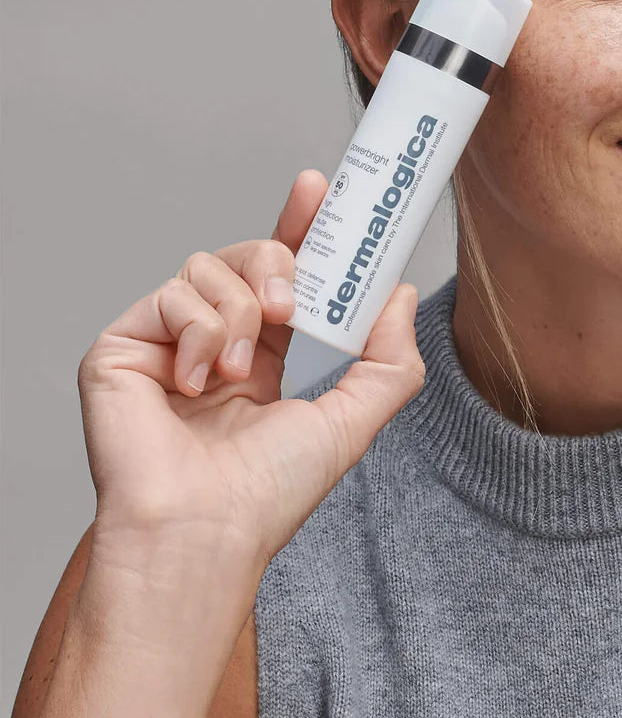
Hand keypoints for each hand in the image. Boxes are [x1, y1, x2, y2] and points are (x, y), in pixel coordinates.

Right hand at [76, 169, 425, 570]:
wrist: (202, 530)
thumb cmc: (269, 491)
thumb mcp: (352, 421)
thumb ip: (389, 359)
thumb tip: (399, 293)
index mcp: (267, 351)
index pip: (286, 270)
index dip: (302, 226)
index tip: (320, 187)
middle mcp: (218, 338)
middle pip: (251, 253)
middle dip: (281, 261)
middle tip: (292, 306)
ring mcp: (170, 340)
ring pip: (211, 265)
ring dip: (241, 314)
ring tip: (239, 372)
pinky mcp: (125, 345)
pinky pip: (172, 294)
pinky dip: (198, 334)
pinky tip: (194, 384)